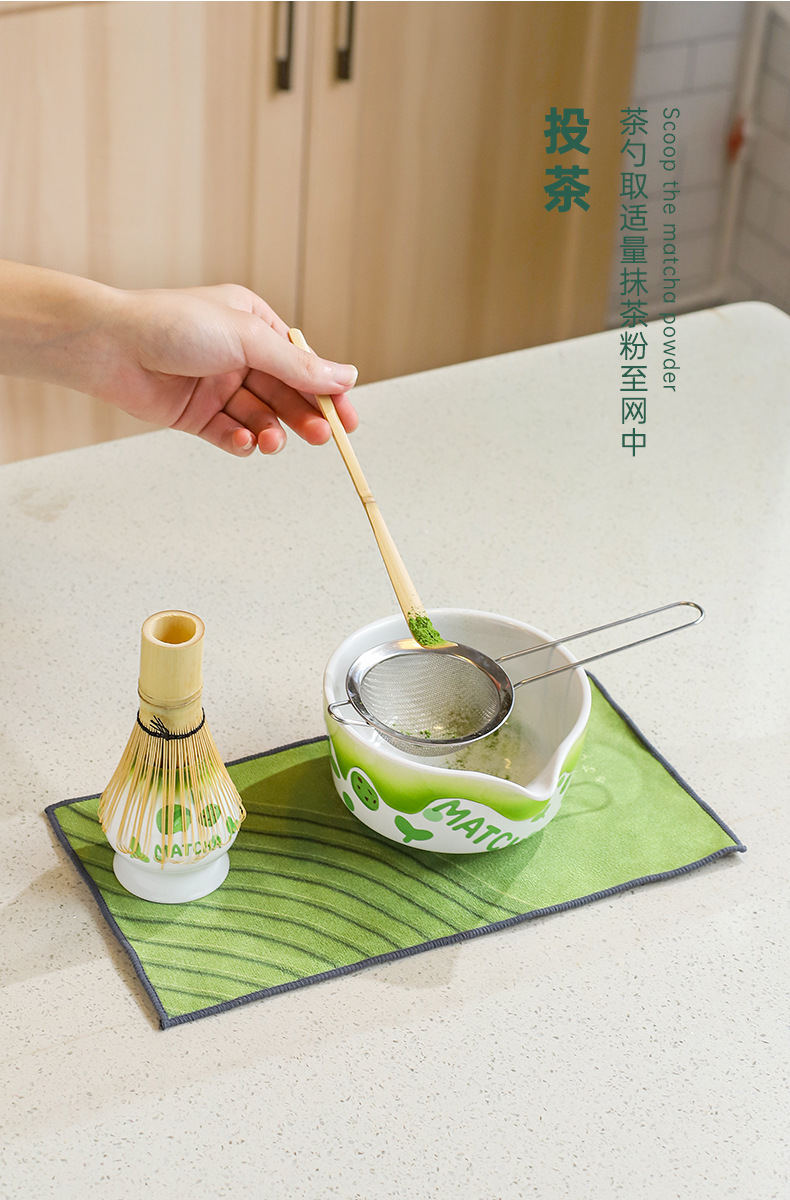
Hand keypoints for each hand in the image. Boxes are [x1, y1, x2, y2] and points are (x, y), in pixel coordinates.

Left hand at [96, 283, 358, 455]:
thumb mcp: (248, 339)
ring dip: (272, 432)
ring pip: (260, 417)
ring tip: (273, 442)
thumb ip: (298, 365)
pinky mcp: (195, 415)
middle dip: (304, 416)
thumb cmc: (172, 324)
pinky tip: (244, 442)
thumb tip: (345, 376)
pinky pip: (229, 433)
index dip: (328, 392)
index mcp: (253, 325)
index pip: (302, 364)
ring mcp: (216, 386)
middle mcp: (237, 355)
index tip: (349, 418)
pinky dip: (240, 441)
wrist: (109, 346)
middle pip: (285, 394)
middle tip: (321, 436)